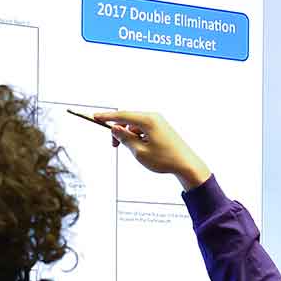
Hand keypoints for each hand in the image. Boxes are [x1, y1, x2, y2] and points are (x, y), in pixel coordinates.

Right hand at [92, 110, 211, 190]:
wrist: (186, 164)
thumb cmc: (164, 159)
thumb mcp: (139, 151)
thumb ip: (124, 138)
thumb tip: (114, 128)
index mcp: (148, 120)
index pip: (122, 115)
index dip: (106, 117)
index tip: (94, 117)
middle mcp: (153, 117)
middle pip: (127, 119)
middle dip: (118, 131)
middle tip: (114, 147)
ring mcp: (158, 121)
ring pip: (135, 125)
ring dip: (128, 136)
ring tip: (134, 152)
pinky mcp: (161, 127)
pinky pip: (143, 128)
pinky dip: (137, 137)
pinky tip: (142, 149)